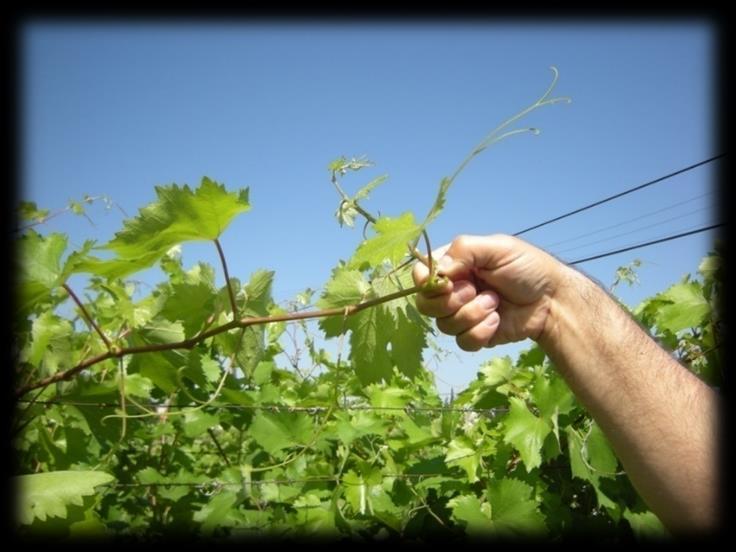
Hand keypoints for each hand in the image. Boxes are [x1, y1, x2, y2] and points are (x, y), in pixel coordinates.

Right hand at [412, 234, 563, 350]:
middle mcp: (453, 290)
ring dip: (472, 314)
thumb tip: (438, 272)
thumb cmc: (527, 267)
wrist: (553, 299)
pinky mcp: (475, 335)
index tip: (448, 283)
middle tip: (475, 291)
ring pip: (444, 325)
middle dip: (451, 301)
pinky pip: (462, 342)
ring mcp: (462, 314)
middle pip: (425, 305)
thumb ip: (463, 251)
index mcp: (453, 265)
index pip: (420, 275)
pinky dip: (481, 331)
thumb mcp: (497, 247)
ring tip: (495, 303)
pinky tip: (497, 320)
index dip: (428, 283)